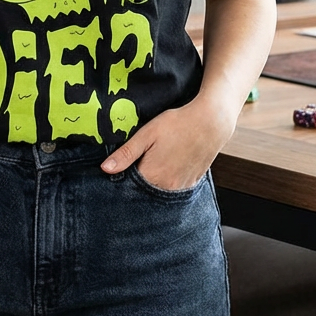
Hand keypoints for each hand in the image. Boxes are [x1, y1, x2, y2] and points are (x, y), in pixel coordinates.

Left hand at [101, 95, 236, 190]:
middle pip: (145, 193)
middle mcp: (167, 187)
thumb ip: (126, 153)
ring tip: (153, 165)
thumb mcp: (147, 134)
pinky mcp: (192, 183)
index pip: (129, 188)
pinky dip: (167, 183)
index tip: (119, 172)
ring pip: (160, 193)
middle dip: (137, 185)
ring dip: (153, 185)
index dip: (122, 180)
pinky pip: (174, 190)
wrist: (211, 122)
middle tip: (136, 166)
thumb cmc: (177, 124)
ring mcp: (181, 187)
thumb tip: (105, 169)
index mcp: (152, 176)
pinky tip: (167, 168)